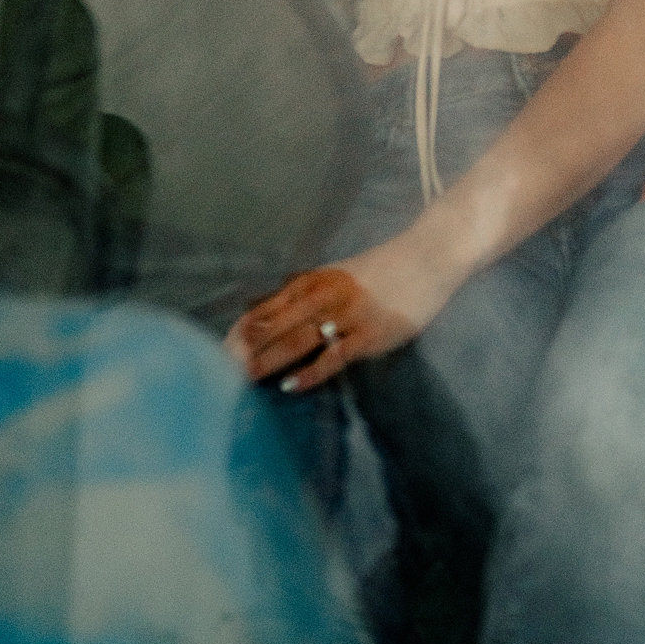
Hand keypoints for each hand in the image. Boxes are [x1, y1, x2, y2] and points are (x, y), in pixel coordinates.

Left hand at [227, 245, 429, 394]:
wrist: (426, 257)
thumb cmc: (381, 270)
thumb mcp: (337, 275)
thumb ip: (305, 293)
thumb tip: (269, 312)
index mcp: (312, 281)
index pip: (266, 308)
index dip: (241, 332)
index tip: (218, 351)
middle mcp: (323, 295)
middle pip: (276, 326)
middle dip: (247, 351)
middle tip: (220, 373)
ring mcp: (346, 314)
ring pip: (298, 340)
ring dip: (270, 361)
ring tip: (244, 381)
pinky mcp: (369, 333)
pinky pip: (334, 356)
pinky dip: (311, 372)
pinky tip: (292, 385)